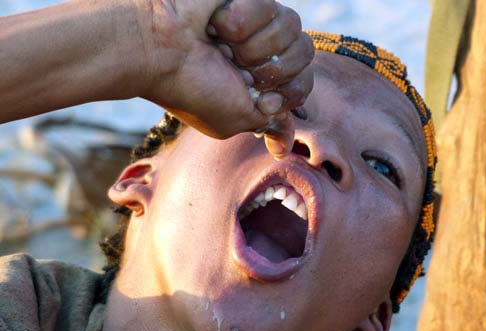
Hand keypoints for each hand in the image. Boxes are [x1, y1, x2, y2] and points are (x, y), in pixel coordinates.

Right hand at [134, 0, 313, 156]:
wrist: (158, 50)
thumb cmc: (192, 89)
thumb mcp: (235, 120)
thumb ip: (270, 123)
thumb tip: (286, 140)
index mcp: (261, 80)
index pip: (304, 82)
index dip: (289, 90)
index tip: (257, 93)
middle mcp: (263, 49)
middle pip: (305, 53)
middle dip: (270, 67)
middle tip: (234, 67)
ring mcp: (257, 20)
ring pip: (293, 28)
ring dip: (254, 45)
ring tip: (224, 46)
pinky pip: (270, 8)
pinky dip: (242, 21)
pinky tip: (219, 25)